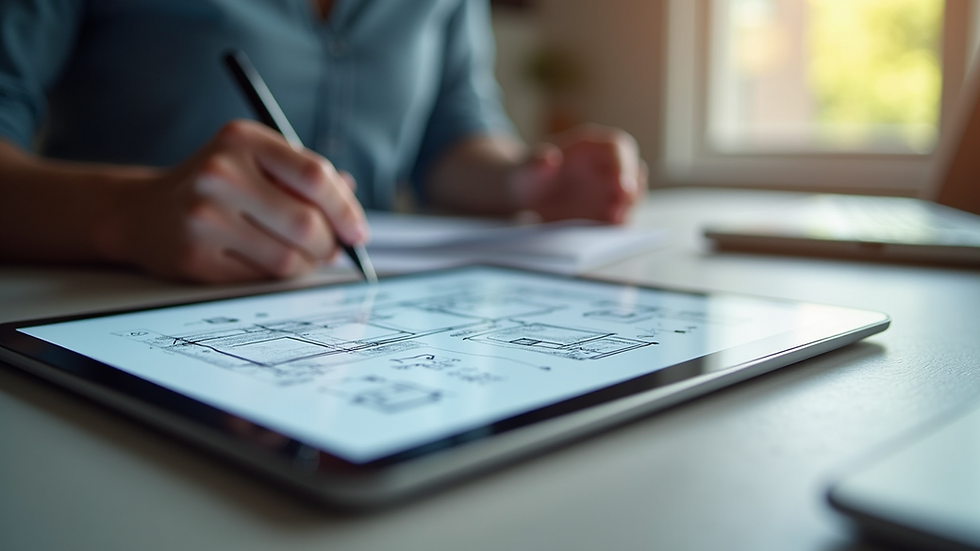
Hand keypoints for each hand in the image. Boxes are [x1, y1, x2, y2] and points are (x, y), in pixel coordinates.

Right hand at [118, 120, 367, 282]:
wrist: (142, 212)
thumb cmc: (218, 186)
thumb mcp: (258, 162)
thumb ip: (305, 177)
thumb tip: (351, 202)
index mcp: (243, 140)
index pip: (314, 176)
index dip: (346, 209)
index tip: (358, 231)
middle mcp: (220, 173)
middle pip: (306, 223)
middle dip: (330, 244)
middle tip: (332, 249)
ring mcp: (203, 216)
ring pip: (288, 259)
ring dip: (306, 264)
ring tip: (298, 254)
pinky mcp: (194, 257)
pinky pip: (261, 279)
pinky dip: (275, 277)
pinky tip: (262, 260)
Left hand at [512, 124, 646, 223]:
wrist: (525, 193)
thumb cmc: (527, 173)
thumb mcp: (525, 167)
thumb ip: (535, 162)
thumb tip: (549, 158)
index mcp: (590, 146)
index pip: (617, 148)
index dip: (624, 167)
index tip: (623, 188)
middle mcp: (606, 165)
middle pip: (632, 173)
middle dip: (632, 192)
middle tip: (619, 212)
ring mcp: (608, 188)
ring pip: (631, 197)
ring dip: (628, 210)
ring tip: (614, 223)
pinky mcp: (606, 210)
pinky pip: (619, 217)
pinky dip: (617, 226)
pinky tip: (607, 234)